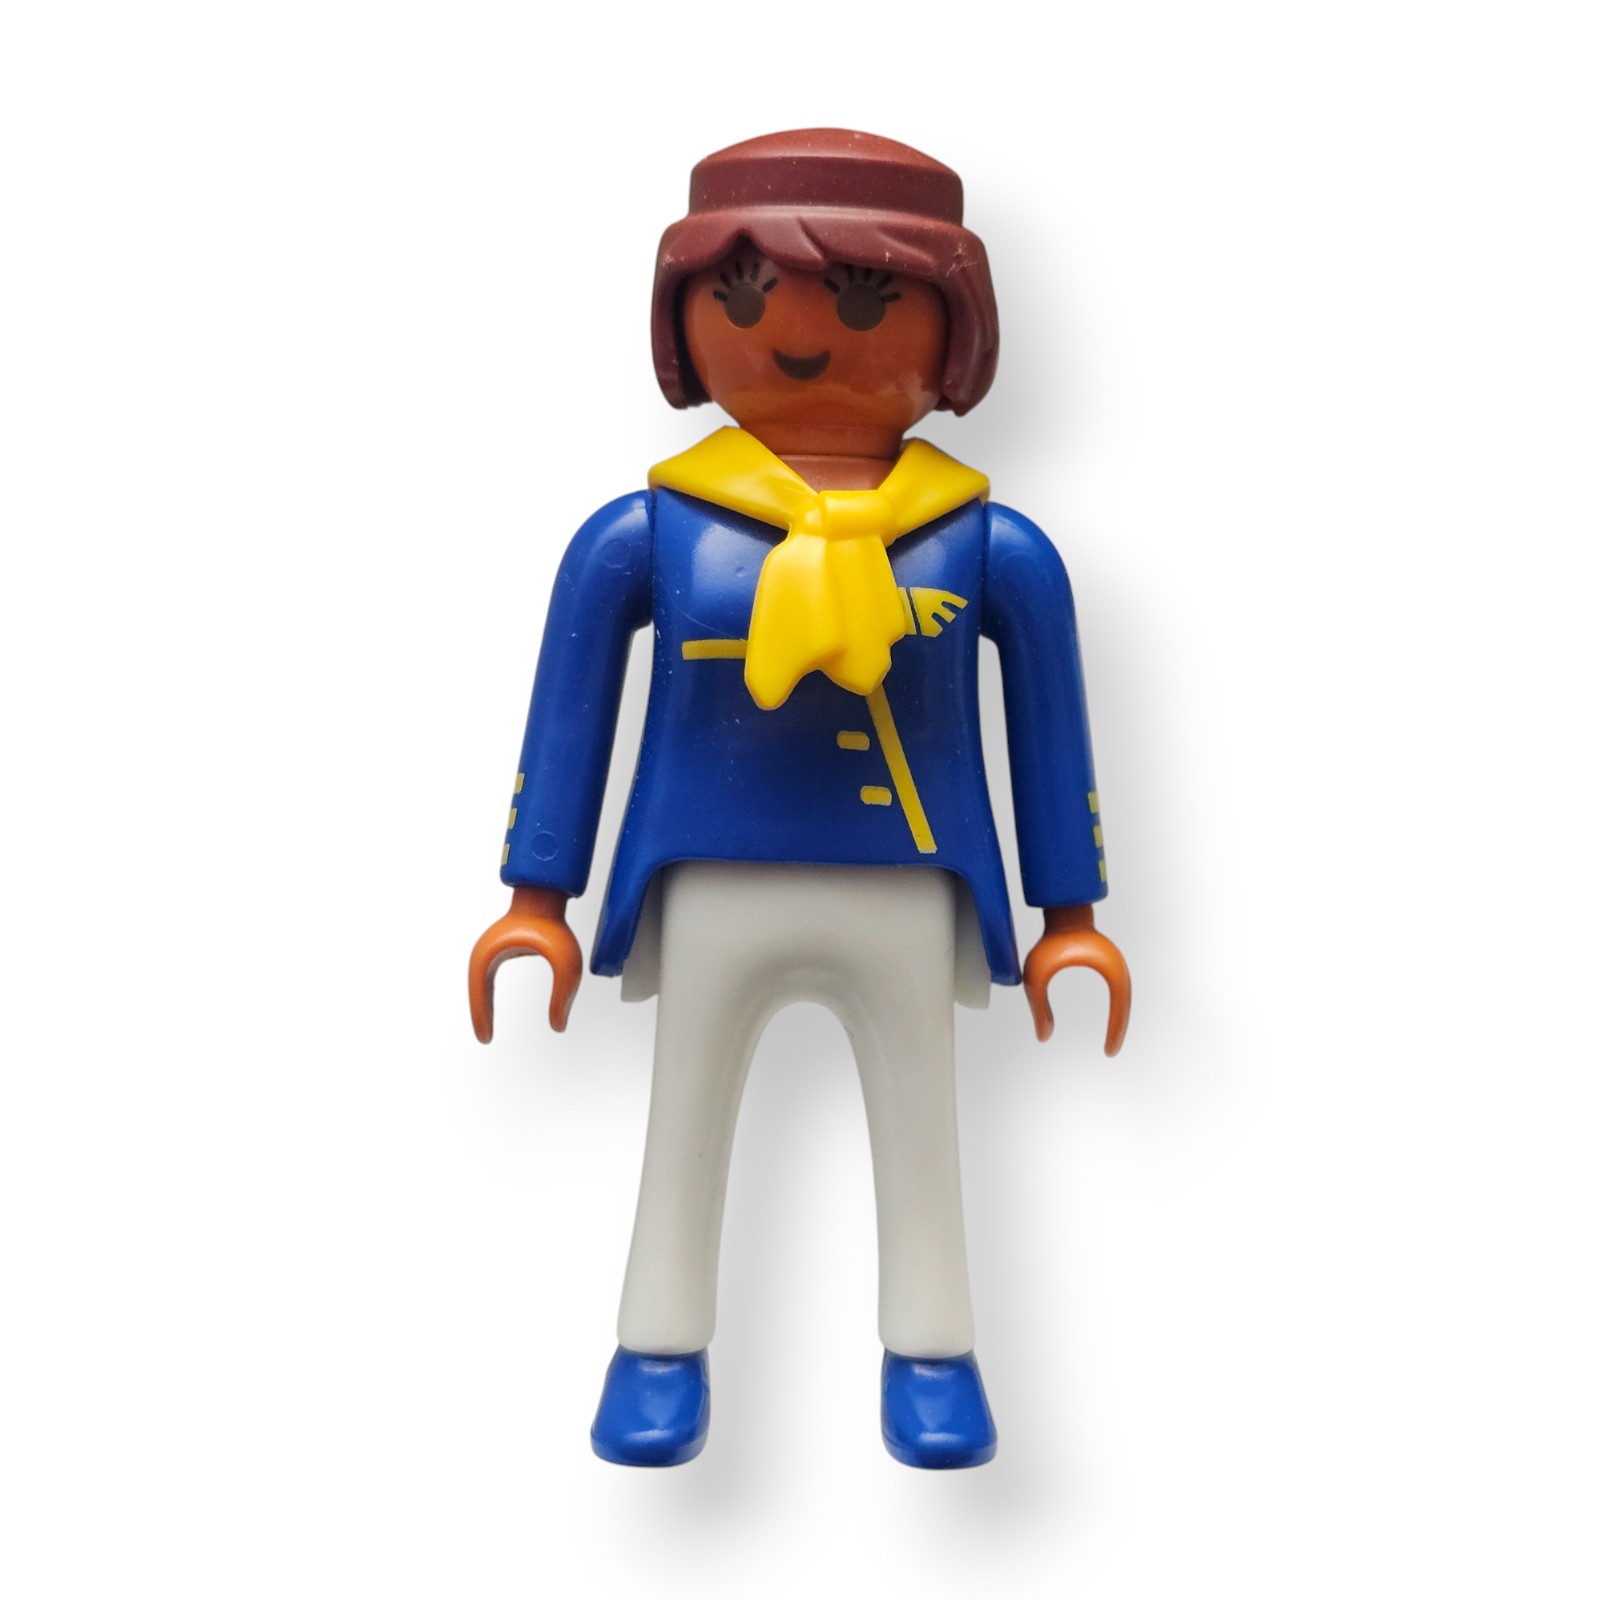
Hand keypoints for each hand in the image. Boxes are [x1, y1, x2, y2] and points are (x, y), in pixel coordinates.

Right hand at [468, 885, 582, 1041]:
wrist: (547, 895)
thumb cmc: (554, 924)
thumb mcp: (565, 965)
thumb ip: (563, 996)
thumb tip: (559, 1026)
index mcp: (493, 955)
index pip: (481, 994)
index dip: (482, 1018)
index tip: (486, 1038)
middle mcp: (487, 953)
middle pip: (478, 991)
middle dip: (480, 1015)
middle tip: (485, 1038)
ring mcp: (492, 949)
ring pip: (481, 985)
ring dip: (483, 1005)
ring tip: (486, 1028)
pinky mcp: (500, 948)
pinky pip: (488, 977)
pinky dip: (487, 995)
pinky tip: (492, 1007)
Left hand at [1022, 904, 1130, 1055]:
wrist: (1062, 912)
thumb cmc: (1050, 940)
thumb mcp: (1038, 976)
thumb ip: (1038, 1006)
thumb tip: (1043, 1038)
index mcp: (1109, 969)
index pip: (1121, 1008)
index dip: (1116, 1031)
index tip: (1109, 1052)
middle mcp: (1118, 968)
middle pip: (1125, 1007)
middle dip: (1119, 1030)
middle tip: (1110, 1053)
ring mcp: (1116, 965)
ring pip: (1123, 1000)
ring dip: (1118, 1020)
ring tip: (1111, 1044)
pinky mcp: (1109, 965)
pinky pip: (1117, 992)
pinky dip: (1115, 1009)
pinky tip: (1109, 1022)